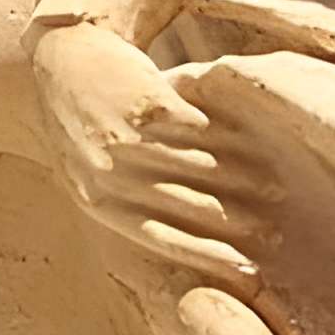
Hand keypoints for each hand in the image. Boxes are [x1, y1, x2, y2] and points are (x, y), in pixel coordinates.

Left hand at [28, 19, 263, 293]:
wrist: (59, 62)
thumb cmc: (82, 126)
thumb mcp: (90, 174)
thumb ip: (128, 205)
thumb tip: (184, 240)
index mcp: (96, 201)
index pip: (161, 240)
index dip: (208, 257)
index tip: (247, 273)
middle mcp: (110, 174)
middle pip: (189, 207)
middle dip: (236, 222)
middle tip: (276, 234)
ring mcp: (128, 138)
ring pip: (201, 167)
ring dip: (243, 180)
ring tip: (274, 189)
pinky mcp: (146, 104)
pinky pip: (200, 129)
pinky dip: (229, 138)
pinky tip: (254, 143)